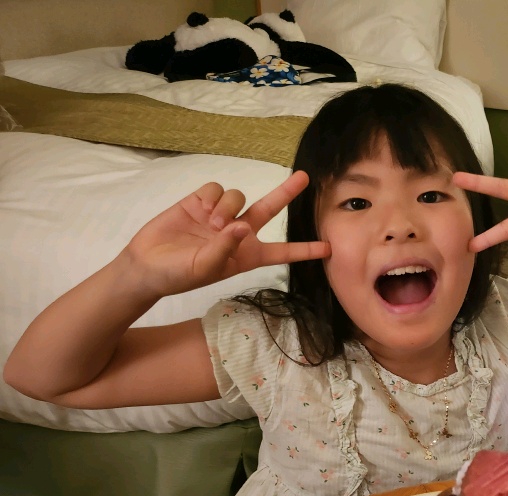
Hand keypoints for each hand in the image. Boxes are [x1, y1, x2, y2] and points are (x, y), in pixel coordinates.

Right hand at [122, 171, 330, 297]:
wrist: (147, 265)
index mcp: (248, 255)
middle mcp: (239, 232)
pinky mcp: (200, 202)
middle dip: (286, 192)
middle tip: (304, 177)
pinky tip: (202, 209)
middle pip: (269, 209)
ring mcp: (220, 215)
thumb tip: (243, 226)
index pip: (282, 252)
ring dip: (228, 206)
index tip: (329, 249)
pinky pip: (216, 189)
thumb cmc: (179, 275)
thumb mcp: (206, 267)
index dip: (305, 250)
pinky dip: (213, 197)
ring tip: (212, 223)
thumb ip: (226, 247)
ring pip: (239, 196)